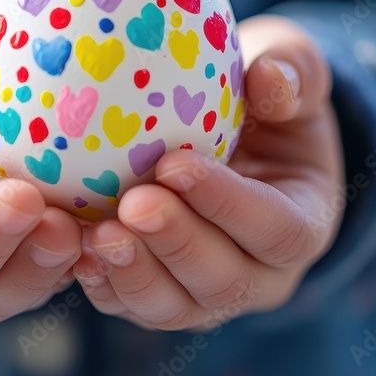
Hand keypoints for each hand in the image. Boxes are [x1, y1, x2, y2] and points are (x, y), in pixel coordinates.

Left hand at [72, 15, 344, 330]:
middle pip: (224, 280)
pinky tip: (73, 252)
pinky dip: (102, 285)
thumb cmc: (261, 100)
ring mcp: (206, 295)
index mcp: (302, 224)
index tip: (175, 164)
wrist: (229, 139)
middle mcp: (260, 275)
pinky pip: (130, 305)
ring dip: (135, 272)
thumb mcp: (288, 69)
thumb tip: (271, 81)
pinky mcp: (158, 298)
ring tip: (97, 233)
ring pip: (175, 306)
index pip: (278, 230)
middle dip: (176, 243)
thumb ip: (291, 69)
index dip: (229, 204)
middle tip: (133, 203)